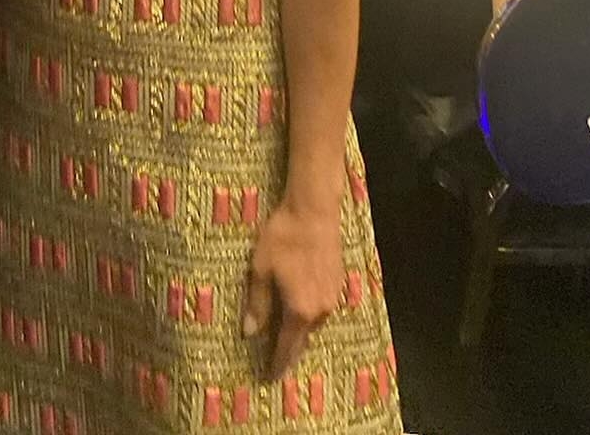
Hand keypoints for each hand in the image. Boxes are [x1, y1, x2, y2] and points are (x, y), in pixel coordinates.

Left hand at [242, 201, 343, 379]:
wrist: (314, 210)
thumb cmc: (283, 237)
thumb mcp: (261, 269)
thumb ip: (258, 304)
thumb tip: (250, 333)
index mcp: (299, 311)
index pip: (287, 348)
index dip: (277, 364)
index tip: (269, 379)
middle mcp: (320, 311)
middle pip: (303, 341)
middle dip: (289, 353)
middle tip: (277, 363)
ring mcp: (333, 298)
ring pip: (313, 325)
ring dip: (300, 332)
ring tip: (287, 336)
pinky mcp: (339, 284)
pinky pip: (322, 310)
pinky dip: (310, 315)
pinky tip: (301, 308)